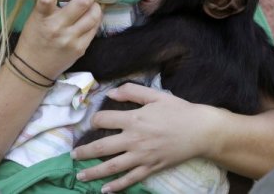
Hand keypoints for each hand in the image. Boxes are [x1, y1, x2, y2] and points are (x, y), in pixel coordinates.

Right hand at [15, 0, 109, 78]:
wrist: (33, 69)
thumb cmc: (33, 39)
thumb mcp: (35, 19)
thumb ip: (49, 5)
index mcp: (41, 18)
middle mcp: (57, 28)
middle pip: (81, 3)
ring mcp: (70, 39)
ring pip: (93, 16)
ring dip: (97, 4)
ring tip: (95, 0)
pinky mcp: (80, 48)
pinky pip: (94, 29)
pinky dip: (96, 18)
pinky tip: (94, 14)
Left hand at [71, 82, 215, 191]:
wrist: (200, 131)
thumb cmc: (178, 110)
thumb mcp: (156, 95)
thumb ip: (132, 91)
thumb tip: (112, 92)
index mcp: (134, 119)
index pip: (104, 120)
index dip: (95, 120)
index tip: (92, 122)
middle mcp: (134, 140)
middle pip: (102, 147)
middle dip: (84, 152)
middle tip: (73, 155)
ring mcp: (142, 156)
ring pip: (112, 167)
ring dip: (94, 172)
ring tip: (80, 175)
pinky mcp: (151, 168)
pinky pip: (130, 179)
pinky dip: (116, 186)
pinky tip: (105, 190)